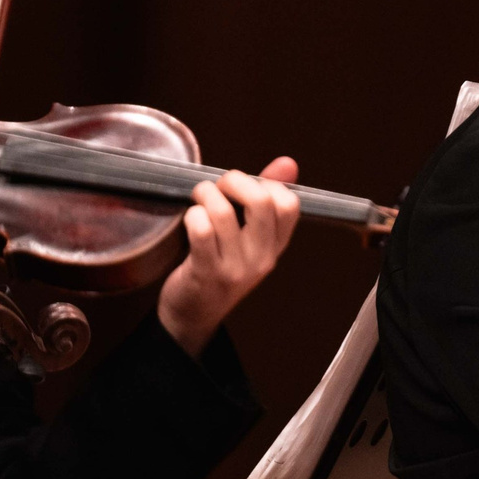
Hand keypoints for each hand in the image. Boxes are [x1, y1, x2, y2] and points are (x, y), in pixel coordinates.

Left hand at [157, 157, 302, 356]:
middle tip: (219, 186)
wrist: (194, 315)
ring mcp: (235, 268)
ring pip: (223, 213)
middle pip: (261, 202)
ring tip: (199, 198)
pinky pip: (201, 230)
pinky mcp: (206, 272)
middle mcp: (261, 258)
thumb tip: (289, 163)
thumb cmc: (220, 266)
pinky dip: (192, 215)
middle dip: (235, 181)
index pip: (289, 205)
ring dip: (205, 195)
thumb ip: (266, 198)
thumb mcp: (250, 237)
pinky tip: (189, 219)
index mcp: (275, 246)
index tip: (248, 187)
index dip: (267, 184)